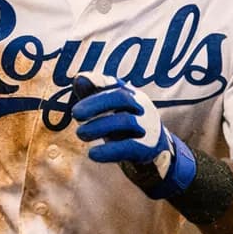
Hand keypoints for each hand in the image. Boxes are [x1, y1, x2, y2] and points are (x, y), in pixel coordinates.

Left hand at [70, 72, 196, 199]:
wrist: (157, 154)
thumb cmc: (126, 129)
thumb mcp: (110, 111)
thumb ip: (94, 95)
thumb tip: (79, 78)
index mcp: (131, 95)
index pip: (114, 83)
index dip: (98, 80)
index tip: (79, 81)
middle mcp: (140, 107)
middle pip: (121, 97)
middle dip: (96, 103)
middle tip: (76, 113)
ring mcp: (146, 127)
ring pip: (125, 121)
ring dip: (99, 127)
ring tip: (80, 134)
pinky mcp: (147, 148)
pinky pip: (129, 147)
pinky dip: (109, 151)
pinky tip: (92, 154)